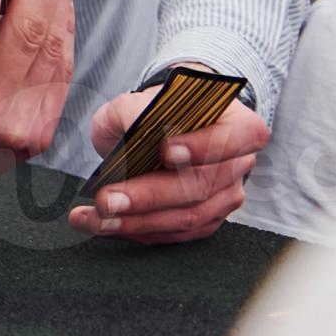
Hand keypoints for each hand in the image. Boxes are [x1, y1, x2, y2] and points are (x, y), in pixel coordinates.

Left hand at [70, 78, 266, 243]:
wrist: (149, 133)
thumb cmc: (147, 114)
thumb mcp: (135, 101)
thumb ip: (135, 110)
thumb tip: (135, 127)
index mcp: (234, 122)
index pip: (241, 135)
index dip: (205, 146)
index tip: (164, 150)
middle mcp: (238, 162)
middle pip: (202, 184)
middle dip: (149, 196)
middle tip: (106, 200)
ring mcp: (226, 195)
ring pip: (188, 217)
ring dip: (137, 221)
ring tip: (94, 218)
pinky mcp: (207, 220)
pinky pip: (176, 234)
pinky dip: (137, 231)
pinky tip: (104, 225)